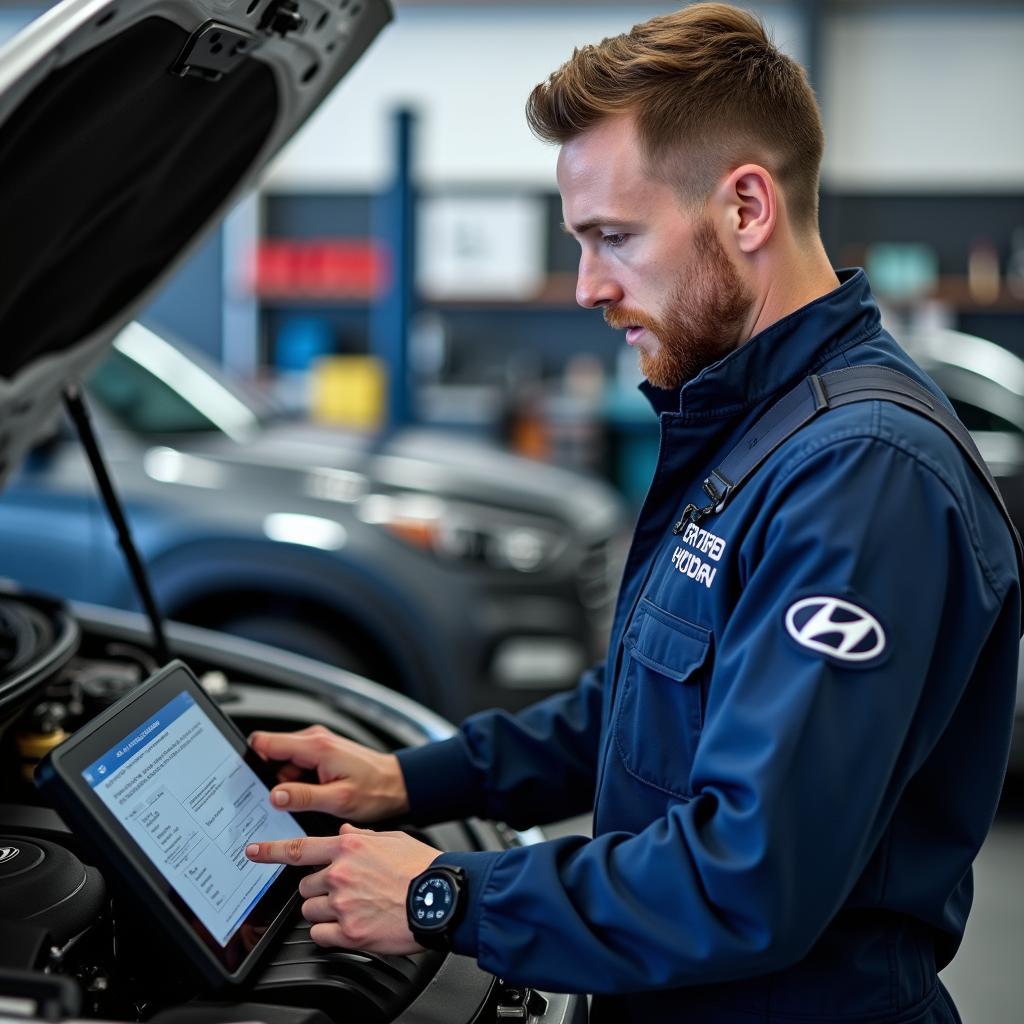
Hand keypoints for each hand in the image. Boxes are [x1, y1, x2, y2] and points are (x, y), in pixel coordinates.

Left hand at [245, 824, 439, 952]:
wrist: (441, 898)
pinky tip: (350, 926)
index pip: (298, 849)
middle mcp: (340, 874)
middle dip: (319, 888)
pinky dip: (330, 933)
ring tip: (354, 907)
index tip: (252, 851)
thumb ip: (361, 836)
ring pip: (311, 910)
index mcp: (349, 848)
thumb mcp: (392, 838)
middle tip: (345, 890)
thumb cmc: (422, 867)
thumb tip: (342, 834)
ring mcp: (342, 905)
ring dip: (325, 910)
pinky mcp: (349, 933)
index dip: (269, 851)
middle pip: (305, 885)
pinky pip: (320, 934)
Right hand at [249, 725, 409, 821]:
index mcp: (315, 746)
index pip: (265, 742)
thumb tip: (274, 796)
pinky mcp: (322, 754)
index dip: (253, 762)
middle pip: (272, 756)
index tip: (250, 784)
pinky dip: (299, 783)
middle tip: (291, 802)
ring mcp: (318, 746)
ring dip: (289, 784)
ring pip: (284, 764)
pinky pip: (297, 767)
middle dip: (274, 780)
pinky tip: (315, 796)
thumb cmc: (376, 790)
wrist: (398, 784)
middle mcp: (314, 740)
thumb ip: (304, 797)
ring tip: (312, 800)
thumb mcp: (339, 800)